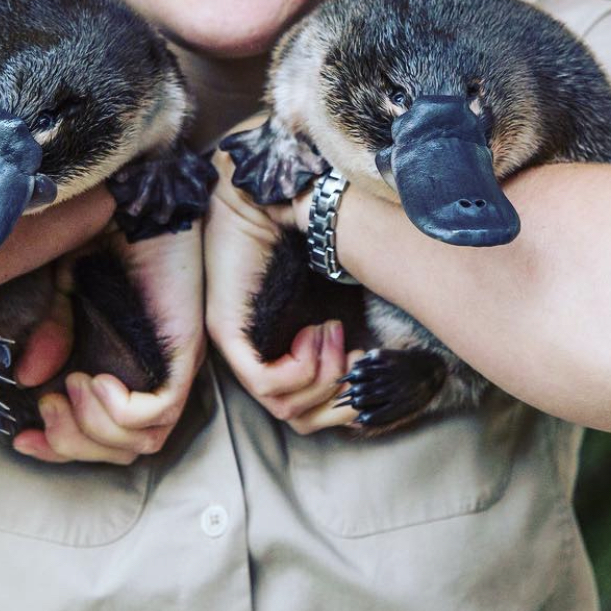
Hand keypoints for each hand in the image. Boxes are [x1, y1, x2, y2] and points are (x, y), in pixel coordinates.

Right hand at [11, 218, 204, 464]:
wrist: (136, 197)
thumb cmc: (106, 237)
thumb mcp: (65, 290)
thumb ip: (53, 334)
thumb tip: (30, 379)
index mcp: (134, 364)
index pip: (107, 436)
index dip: (63, 448)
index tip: (23, 439)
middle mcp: (160, 372)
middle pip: (125, 450)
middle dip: (75, 443)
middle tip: (47, 407)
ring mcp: (176, 365)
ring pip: (142, 440)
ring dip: (94, 426)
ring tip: (70, 385)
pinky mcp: (186, 351)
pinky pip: (158, 411)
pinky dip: (119, 410)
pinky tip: (93, 380)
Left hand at [205, 130, 364, 434]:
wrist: (273, 191)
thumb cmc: (307, 235)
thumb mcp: (338, 295)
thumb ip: (349, 335)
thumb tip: (381, 372)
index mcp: (279, 347)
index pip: (309, 412)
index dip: (345, 399)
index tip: (366, 358)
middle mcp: (254, 354)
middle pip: (300, 418)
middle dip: (340, 396)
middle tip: (356, 351)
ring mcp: (238, 347)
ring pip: (287, 407)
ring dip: (324, 375)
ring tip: (332, 332)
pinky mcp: (229, 334)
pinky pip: (268, 384)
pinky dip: (303, 368)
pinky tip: (317, 331)